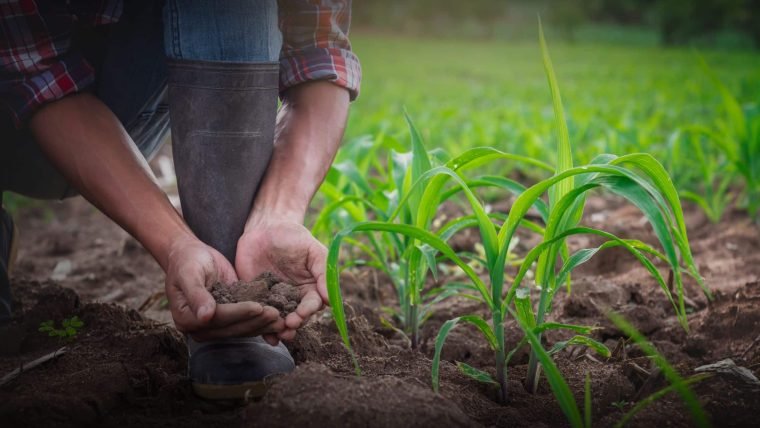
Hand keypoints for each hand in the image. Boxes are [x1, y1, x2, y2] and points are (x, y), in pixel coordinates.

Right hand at [165, 235, 283, 342]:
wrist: (191, 256)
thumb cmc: (187, 261)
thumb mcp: (189, 273)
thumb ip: (196, 294)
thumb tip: (205, 316)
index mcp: (186, 319)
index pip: (218, 319)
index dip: (239, 313)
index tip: (258, 307)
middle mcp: (201, 327)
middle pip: (232, 328)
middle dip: (255, 321)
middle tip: (276, 314)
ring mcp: (216, 325)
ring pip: (242, 329)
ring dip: (262, 325)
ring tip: (281, 319)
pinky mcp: (229, 319)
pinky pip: (246, 323)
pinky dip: (261, 322)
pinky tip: (277, 319)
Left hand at [235, 220, 328, 340]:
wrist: (264, 228)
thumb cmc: (293, 237)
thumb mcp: (312, 250)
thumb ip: (323, 271)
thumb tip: (330, 298)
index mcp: (310, 287)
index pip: (313, 304)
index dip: (308, 311)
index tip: (302, 314)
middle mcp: (294, 298)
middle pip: (297, 317)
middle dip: (294, 323)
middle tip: (288, 326)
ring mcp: (275, 300)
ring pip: (279, 320)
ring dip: (280, 330)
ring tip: (278, 335)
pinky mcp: (257, 299)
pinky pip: (259, 315)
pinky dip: (261, 327)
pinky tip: (265, 336)